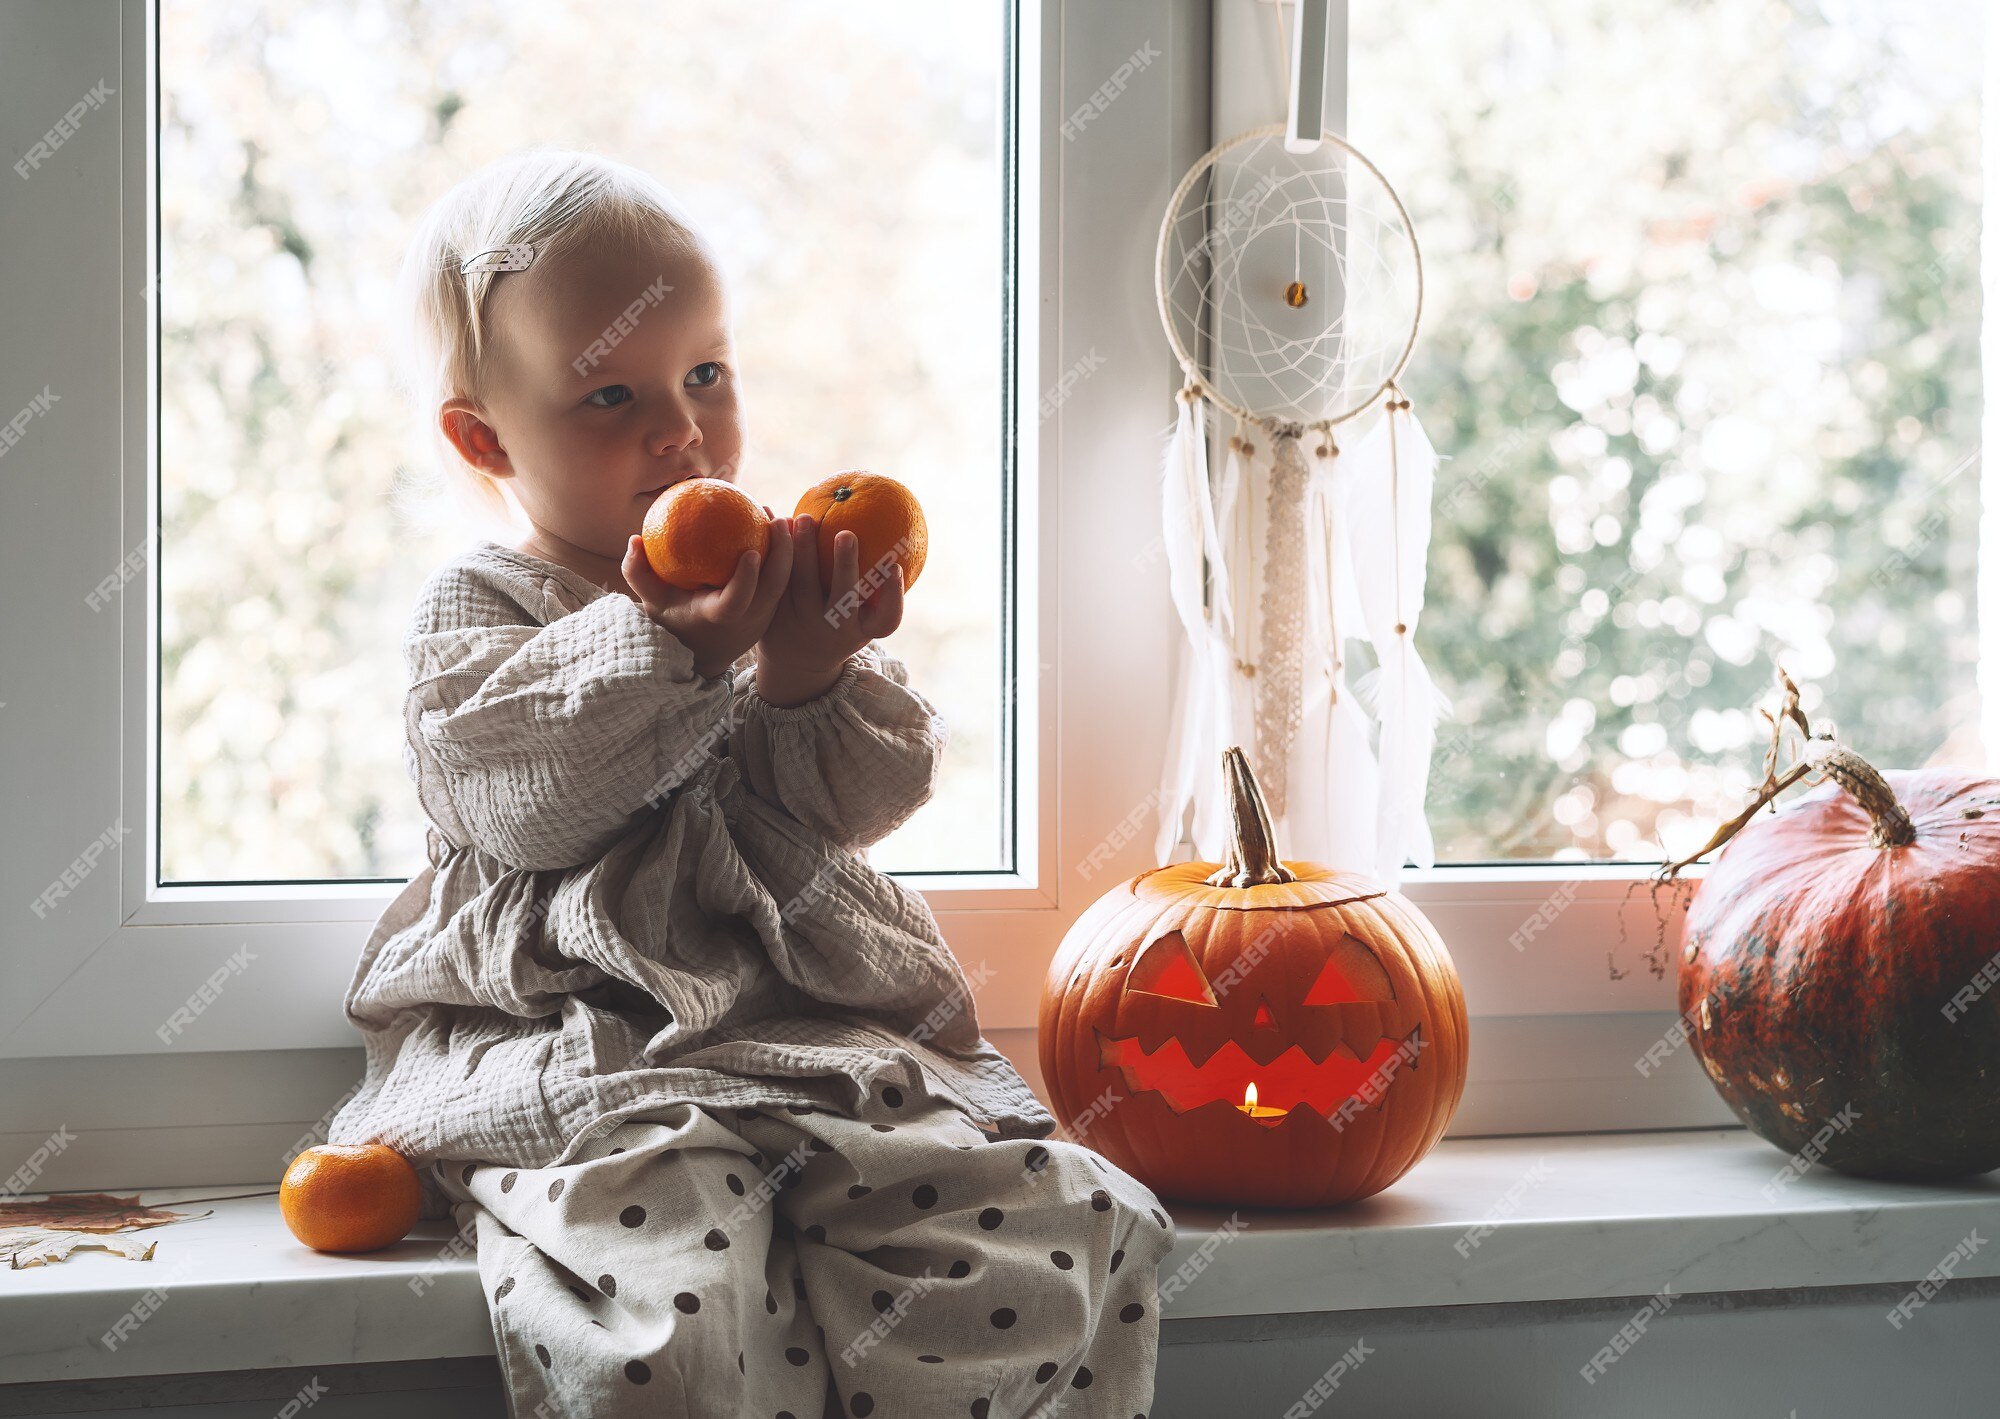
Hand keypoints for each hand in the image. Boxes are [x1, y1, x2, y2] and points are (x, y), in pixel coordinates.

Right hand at [621, 509, 794, 678]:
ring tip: (779, 516)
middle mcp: (747, 619)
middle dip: (783, 554)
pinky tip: (778, 526)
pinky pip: (785, 579)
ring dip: (788, 549)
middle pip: (774, 589)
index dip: (747, 580)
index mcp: (718, 618)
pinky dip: (785, 554)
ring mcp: (764, 615)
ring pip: (786, 583)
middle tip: (776, 519)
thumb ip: (638, 572)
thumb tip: (634, 539)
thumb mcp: (652, 600)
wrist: (705, 650)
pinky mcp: (774, 609)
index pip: (737, 603)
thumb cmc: (675, 618)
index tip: (752, 551)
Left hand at [754, 512, 904, 706]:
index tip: (895, 566)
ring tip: (804, 519)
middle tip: (846, 534)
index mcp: (862, 630)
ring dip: (802, 550)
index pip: (887, 618)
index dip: (893, 595)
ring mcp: (803, 625)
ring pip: (801, 585)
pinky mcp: (774, 616)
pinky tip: (776, 522)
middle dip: (845, 566)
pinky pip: (775, 580)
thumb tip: (898, 531)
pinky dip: (776, 551)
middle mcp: (835, 630)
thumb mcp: (862, 618)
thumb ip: (877, 589)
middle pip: (842, 599)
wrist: (796, 663)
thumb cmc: (841, 626)